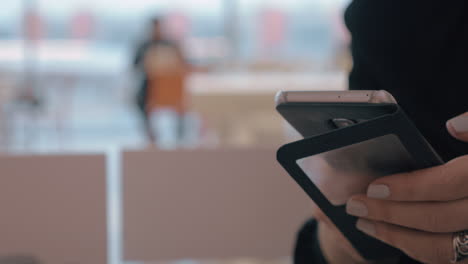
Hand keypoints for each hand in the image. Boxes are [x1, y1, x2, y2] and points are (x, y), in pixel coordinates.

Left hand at [346, 113, 467, 263]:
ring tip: (367, 224)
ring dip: (397, 238)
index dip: (408, 187)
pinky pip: (450, 260)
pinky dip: (420, 251)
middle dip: (389, 214)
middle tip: (356, 205)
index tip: (374, 187)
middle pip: (436, 218)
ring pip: (441, 247)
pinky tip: (398, 239)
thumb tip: (453, 125)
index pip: (447, 184)